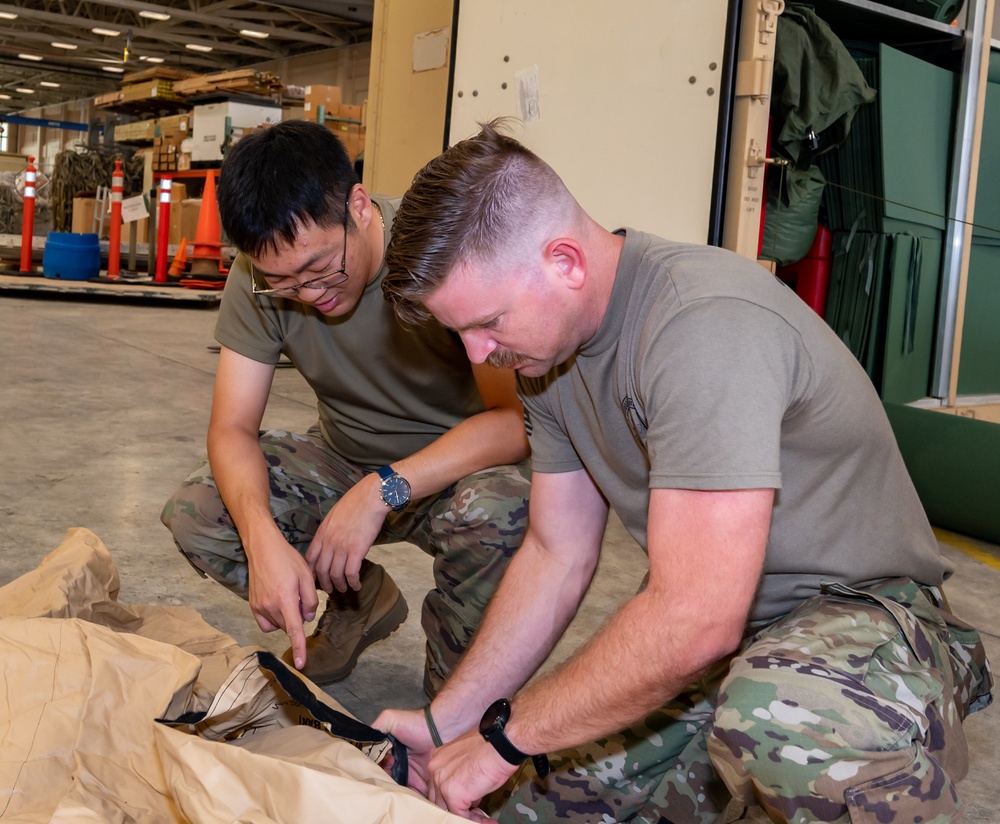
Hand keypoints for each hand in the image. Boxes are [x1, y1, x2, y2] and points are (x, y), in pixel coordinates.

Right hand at [246, 535, 318, 669]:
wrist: (262, 547)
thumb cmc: (287, 559)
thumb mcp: (306, 576)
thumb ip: (310, 599)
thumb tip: (307, 618)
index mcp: (285, 600)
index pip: (294, 630)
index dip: (299, 648)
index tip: (300, 664)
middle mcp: (270, 606)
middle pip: (288, 625)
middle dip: (297, 617)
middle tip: (299, 597)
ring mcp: (258, 607)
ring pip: (277, 624)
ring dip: (286, 617)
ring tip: (288, 595)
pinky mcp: (252, 605)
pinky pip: (265, 622)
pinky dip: (274, 619)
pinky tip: (278, 605)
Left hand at [305, 473, 386, 591]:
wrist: (370, 497)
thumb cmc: (355, 502)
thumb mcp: (334, 515)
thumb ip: (329, 530)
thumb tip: (330, 540)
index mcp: (322, 533)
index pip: (310, 558)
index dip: (311, 572)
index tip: (315, 579)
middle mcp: (329, 542)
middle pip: (321, 570)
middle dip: (324, 583)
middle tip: (329, 590)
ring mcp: (342, 547)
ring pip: (336, 574)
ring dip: (340, 585)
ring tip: (345, 589)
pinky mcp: (357, 550)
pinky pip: (351, 572)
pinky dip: (353, 582)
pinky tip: (357, 585)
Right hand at [373, 707, 435, 794]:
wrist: (438, 730)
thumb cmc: (414, 723)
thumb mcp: (389, 719)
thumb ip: (375, 729)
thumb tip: (363, 744)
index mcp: (388, 752)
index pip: (376, 766)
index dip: (374, 769)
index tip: (377, 769)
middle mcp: (396, 765)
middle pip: (385, 779)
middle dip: (382, 783)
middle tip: (384, 783)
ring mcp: (408, 775)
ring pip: (396, 789)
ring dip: (393, 792)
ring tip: (390, 794)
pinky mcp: (420, 783)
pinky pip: (411, 794)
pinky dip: (406, 799)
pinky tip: (402, 799)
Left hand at [427, 729, 517, 818]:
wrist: (500, 743)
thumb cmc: (491, 746)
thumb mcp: (468, 759)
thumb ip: (461, 776)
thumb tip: (468, 794)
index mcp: (438, 758)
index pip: (438, 786)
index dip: (451, 797)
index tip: (467, 803)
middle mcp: (435, 770)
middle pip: (439, 799)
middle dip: (456, 808)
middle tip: (474, 813)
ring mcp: (442, 783)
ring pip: (448, 809)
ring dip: (466, 815)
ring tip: (482, 819)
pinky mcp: (453, 795)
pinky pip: (461, 816)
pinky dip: (475, 820)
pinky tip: (487, 821)